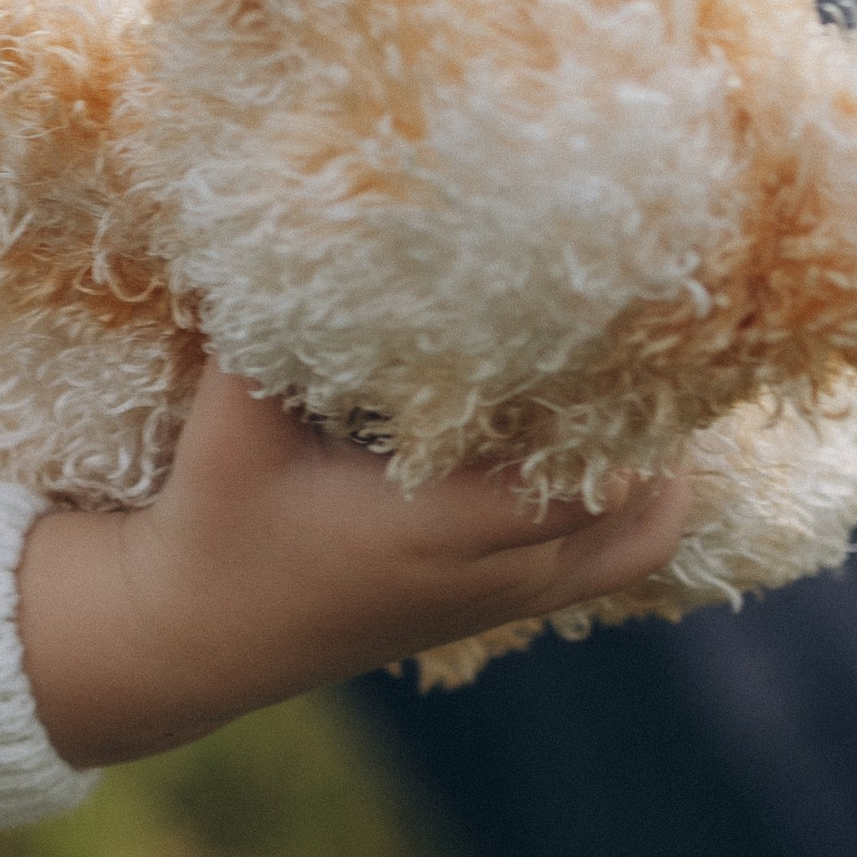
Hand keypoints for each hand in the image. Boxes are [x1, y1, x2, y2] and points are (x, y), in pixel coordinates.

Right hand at [17, 365, 691, 769]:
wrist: (200, 637)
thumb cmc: (218, 517)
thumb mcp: (232, 419)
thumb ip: (269, 329)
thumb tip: (308, 219)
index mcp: (442, 528)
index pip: (591, 478)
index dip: (623, 404)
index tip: (621, 314)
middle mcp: (495, 575)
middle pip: (636, 505)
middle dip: (653, 420)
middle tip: (648, 322)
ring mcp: (504, 601)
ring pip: (636, 542)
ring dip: (655, 467)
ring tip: (645, 375)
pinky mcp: (499, 607)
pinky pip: (607, 563)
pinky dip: (633, 509)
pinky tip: (616, 439)